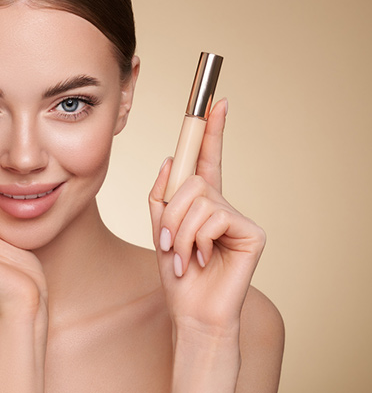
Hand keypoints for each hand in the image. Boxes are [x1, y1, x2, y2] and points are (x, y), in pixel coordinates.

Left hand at [148, 99, 265, 332]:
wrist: (191, 309)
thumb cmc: (176, 273)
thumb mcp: (159, 228)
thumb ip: (163, 194)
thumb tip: (171, 159)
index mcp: (203, 202)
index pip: (207, 159)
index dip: (211, 130)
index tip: (215, 101)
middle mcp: (223, 205)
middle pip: (192, 180)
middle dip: (170, 213)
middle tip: (167, 243)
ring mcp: (240, 217)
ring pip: (199, 199)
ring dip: (179, 231)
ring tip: (183, 256)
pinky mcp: (252, 231)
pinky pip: (213, 217)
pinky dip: (195, 240)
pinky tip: (201, 259)